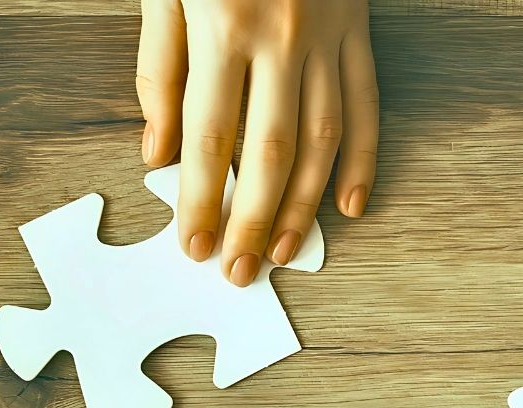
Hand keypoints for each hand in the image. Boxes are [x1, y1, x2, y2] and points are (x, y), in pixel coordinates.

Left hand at [135, 0, 377, 285]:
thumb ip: (160, 66)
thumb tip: (158, 149)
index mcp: (224, 24)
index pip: (209, 135)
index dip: (200, 199)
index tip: (196, 245)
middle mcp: (281, 35)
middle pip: (270, 151)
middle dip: (253, 220)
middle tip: (240, 269)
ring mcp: (326, 35)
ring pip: (322, 138)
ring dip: (304, 205)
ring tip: (284, 250)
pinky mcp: (357, 28)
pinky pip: (365, 103)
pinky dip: (362, 159)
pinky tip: (347, 204)